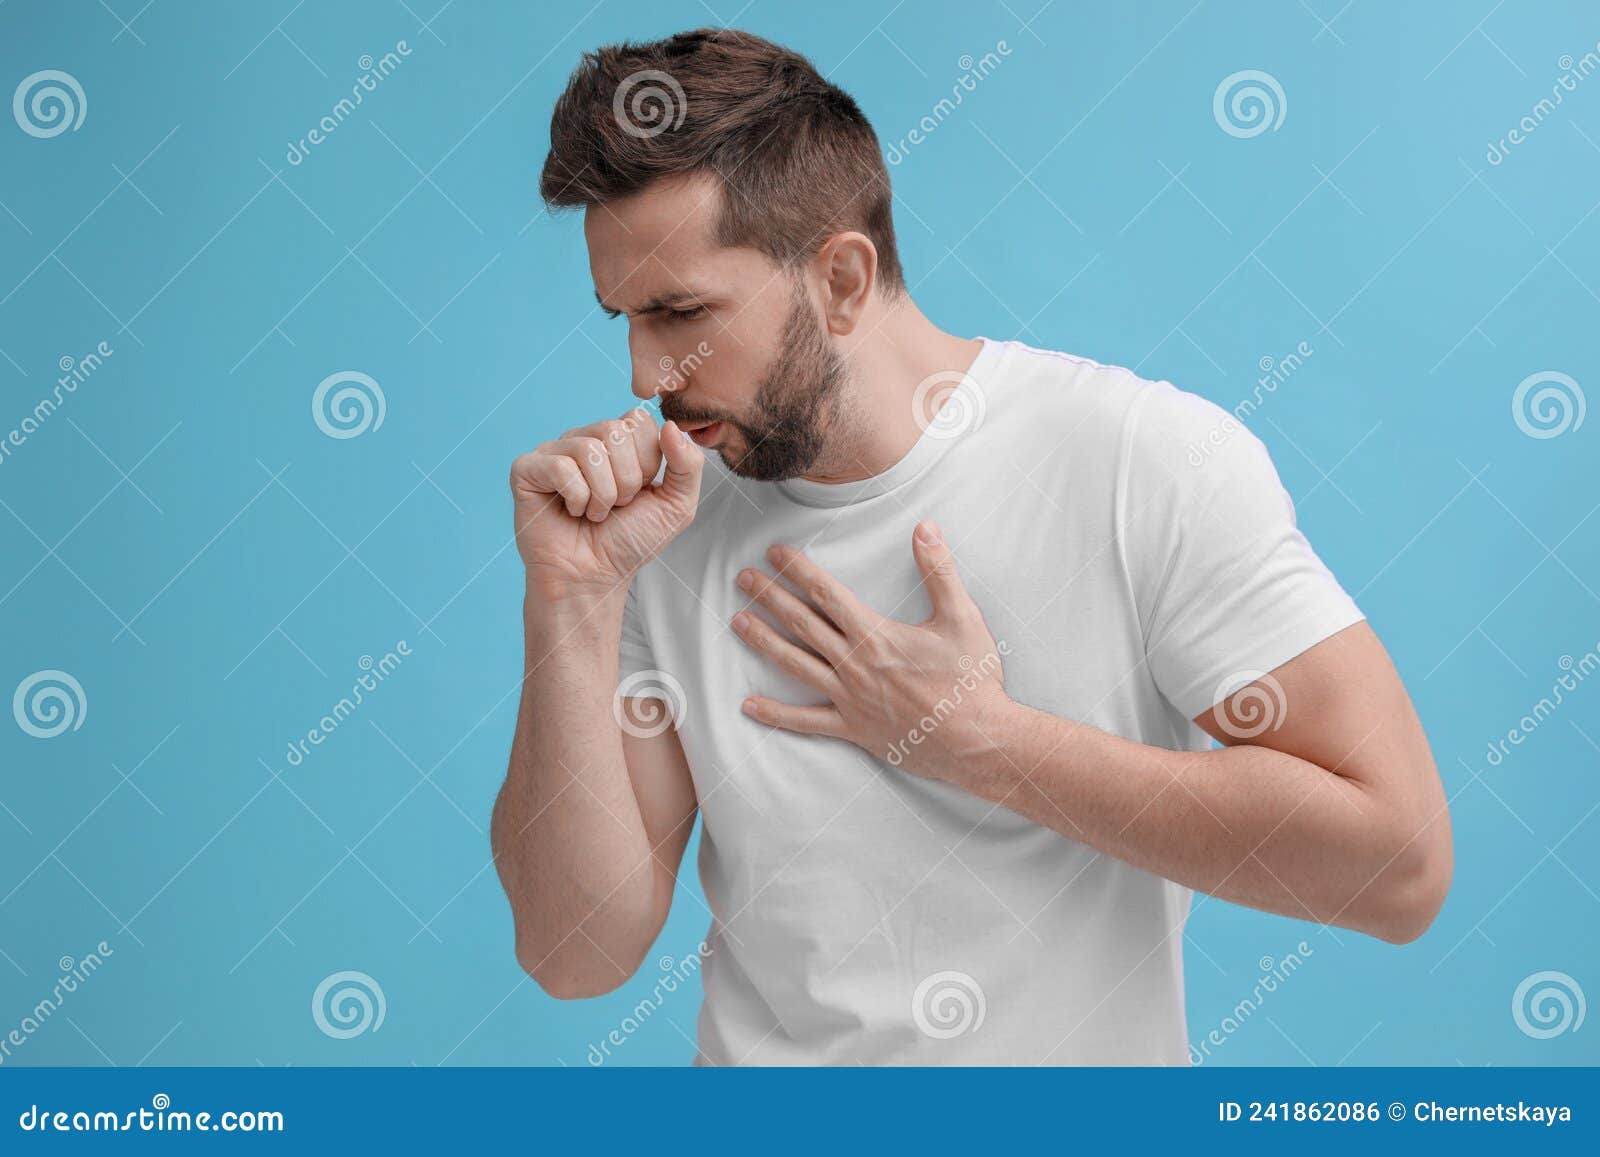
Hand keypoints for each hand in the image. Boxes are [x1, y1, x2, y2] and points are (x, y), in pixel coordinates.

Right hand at [510, 411, 703, 598]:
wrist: (595, 578)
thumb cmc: (630, 542)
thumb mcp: (677, 505)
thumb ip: (688, 465)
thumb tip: (671, 426)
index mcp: (617, 441)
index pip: (639, 421)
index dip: (647, 463)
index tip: (637, 493)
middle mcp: (583, 439)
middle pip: (615, 431)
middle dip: (626, 481)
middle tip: (615, 506)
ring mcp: (553, 452)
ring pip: (589, 450)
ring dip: (602, 494)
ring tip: (595, 513)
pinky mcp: (526, 470)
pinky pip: (560, 467)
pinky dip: (576, 499)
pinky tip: (571, 512)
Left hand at [731, 521, 1011, 779]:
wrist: (977, 739)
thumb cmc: (971, 679)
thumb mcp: (962, 617)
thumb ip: (940, 570)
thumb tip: (926, 527)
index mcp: (876, 635)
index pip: (826, 593)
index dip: (797, 570)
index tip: (774, 553)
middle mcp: (854, 664)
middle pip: (802, 624)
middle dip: (770, 597)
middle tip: (742, 578)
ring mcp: (849, 699)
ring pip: (795, 665)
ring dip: (764, 642)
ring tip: (738, 622)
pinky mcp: (852, 729)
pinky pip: (806, 722)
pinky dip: (775, 715)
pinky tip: (748, 706)